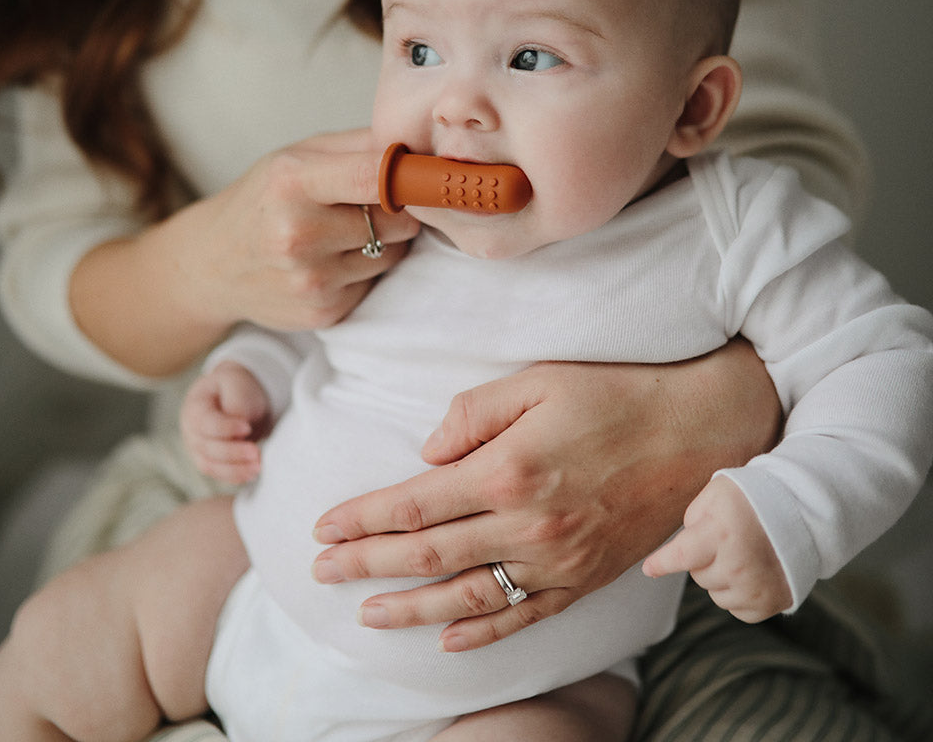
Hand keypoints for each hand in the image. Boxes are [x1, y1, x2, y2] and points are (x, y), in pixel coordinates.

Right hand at [71, 128, 421, 377]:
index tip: (421, 174)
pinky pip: (375, 284)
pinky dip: (365, 272)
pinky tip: (331, 263)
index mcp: (292, 183)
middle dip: (398, 210)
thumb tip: (423, 146)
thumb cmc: (265, 199)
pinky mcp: (323, 312)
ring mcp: (311, 280)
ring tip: (344, 234)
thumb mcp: (298, 156)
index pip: (378, 176)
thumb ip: (360, 145)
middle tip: (370, 205)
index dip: (411, 175)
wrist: (212, 265)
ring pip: (393, 254)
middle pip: (398, 220)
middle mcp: (298, 234)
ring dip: (384, 243)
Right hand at [180, 361, 272, 483]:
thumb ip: (237, 406)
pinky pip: (219, 473)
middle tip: (256, 452)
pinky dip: (235, 476)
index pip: (206, 422)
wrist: (237, 395)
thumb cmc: (236, 387)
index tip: (247, 427)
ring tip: (257, 467)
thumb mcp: (237, 384)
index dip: (226, 428)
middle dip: (233, 453)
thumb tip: (240, 435)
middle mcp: (191, 430)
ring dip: (235, 470)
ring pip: (211, 465)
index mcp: (194, 407)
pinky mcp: (209, 460)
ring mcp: (197, 448)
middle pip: (207, 447)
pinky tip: (252, 473)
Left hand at [311, 341, 779, 650]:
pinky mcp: (584, 579)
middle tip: (321, 570)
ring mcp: (556, 561)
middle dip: (366, 563)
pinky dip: (481, 632)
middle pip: (427, 554)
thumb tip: (427, 452)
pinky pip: (524, 616)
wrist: (699, 431)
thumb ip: (473, 414)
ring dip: (408, 607)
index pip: (414, 504)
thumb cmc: (616, 395)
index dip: (364, 518)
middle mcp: (526, 526)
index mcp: (507, 471)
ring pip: (465, 596)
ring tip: (365, 612)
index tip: (324, 527)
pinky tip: (447, 639)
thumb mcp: (538, 380)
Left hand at [643, 474, 792, 621]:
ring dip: (721, 578)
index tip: (648, 569)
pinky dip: (739, 594)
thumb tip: (682, 545)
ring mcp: (755, 589)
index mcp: (720, 535)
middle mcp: (737, 567)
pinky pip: (738, 609)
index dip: (661, 563)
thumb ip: (692, 518)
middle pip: (698, 575)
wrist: (802, 513)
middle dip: (704, 559)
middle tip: (724, 539)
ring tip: (742, 553)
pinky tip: (752, 572)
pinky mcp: (771, 604)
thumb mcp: (716, 493)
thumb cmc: (754, 498)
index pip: (681, 556)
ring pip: (716, 594)